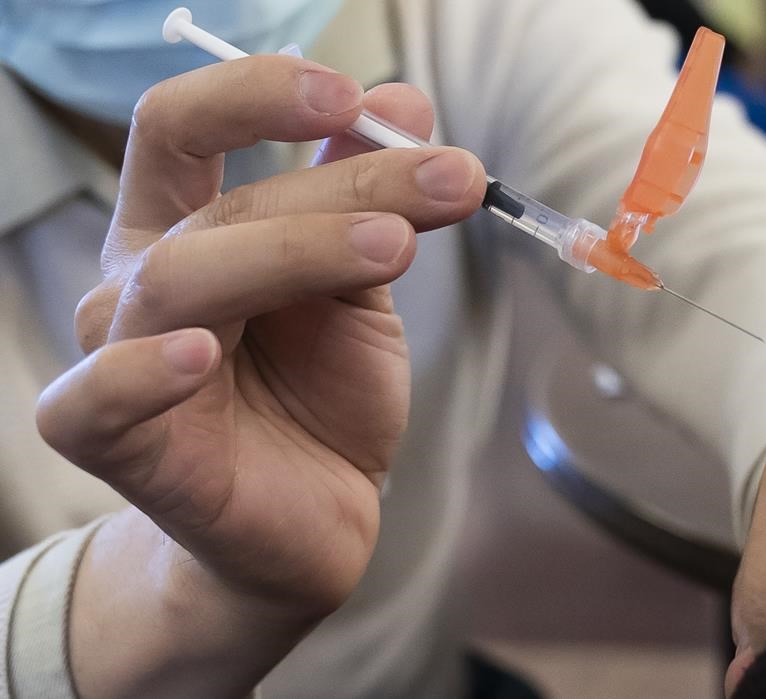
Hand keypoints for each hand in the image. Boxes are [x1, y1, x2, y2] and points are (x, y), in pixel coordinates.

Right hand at [35, 56, 485, 697]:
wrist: (314, 516)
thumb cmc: (324, 398)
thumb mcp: (359, 286)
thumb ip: (366, 200)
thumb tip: (403, 101)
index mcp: (187, 229)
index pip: (183, 125)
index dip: (256, 93)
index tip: (353, 94)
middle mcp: (138, 280)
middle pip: (222, 203)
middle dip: (347, 185)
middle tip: (451, 180)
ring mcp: (117, 358)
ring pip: (182, 277)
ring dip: (296, 249)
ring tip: (395, 245)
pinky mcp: (116, 443)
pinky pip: (96, 398)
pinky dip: (140, 370)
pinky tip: (198, 354)